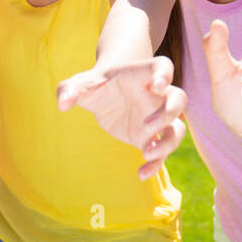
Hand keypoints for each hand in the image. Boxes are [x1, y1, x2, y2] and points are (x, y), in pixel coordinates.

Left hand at [57, 56, 187, 179]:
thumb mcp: (79, 85)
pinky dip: (156, 165)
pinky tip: (141, 174)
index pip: (162, 67)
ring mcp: (156, 118)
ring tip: (146, 153)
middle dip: (169, 112)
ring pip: (178, 129)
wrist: (106, 97)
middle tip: (148, 125)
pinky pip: (162, 153)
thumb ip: (69, 89)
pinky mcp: (150, 139)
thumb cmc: (96, 86)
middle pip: (179, 98)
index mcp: (140, 76)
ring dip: (168, 142)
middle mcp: (155, 97)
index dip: (164, 74)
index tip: (157, 86)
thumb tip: (62, 104)